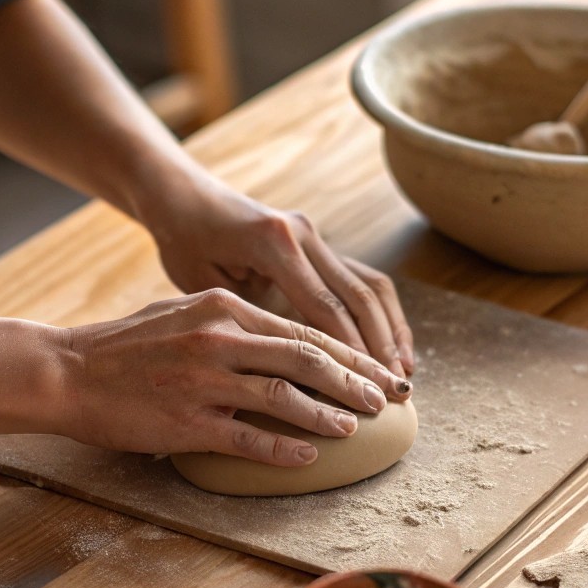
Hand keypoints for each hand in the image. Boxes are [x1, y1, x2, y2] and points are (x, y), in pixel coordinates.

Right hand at [54, 288, 411, 464]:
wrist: (65, 371)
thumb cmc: (124, 345)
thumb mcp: (182, 312)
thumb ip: (232, 321)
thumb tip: (279, 338)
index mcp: (223, 308)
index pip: (303, 329)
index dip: (349, 353)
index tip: (378, 370)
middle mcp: (219, 338)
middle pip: (307, 358)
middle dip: (354, 380)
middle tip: (385, 399)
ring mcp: (203, 380)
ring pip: (284, 397)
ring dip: (327, 415)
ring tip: (355, 427)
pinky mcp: (186, 421)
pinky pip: (248, 438)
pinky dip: (283, 449)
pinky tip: (308, 456)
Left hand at [138, 172, 415, 377]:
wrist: (185, 198)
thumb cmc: (184, 245)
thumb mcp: (205, 286)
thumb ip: (249, 317)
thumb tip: (289, 368)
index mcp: (273, 243)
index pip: (324, 306)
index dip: (350, 350)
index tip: (368, 387)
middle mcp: (303, 234)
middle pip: (358, 295)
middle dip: (381, 346)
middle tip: (396, 389)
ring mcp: (316, 236)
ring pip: (370, 285)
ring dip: (391, 329)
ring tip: (403, 372)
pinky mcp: (319, 243)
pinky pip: (361, 279)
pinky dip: (381, 314)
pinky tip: (391, 346)